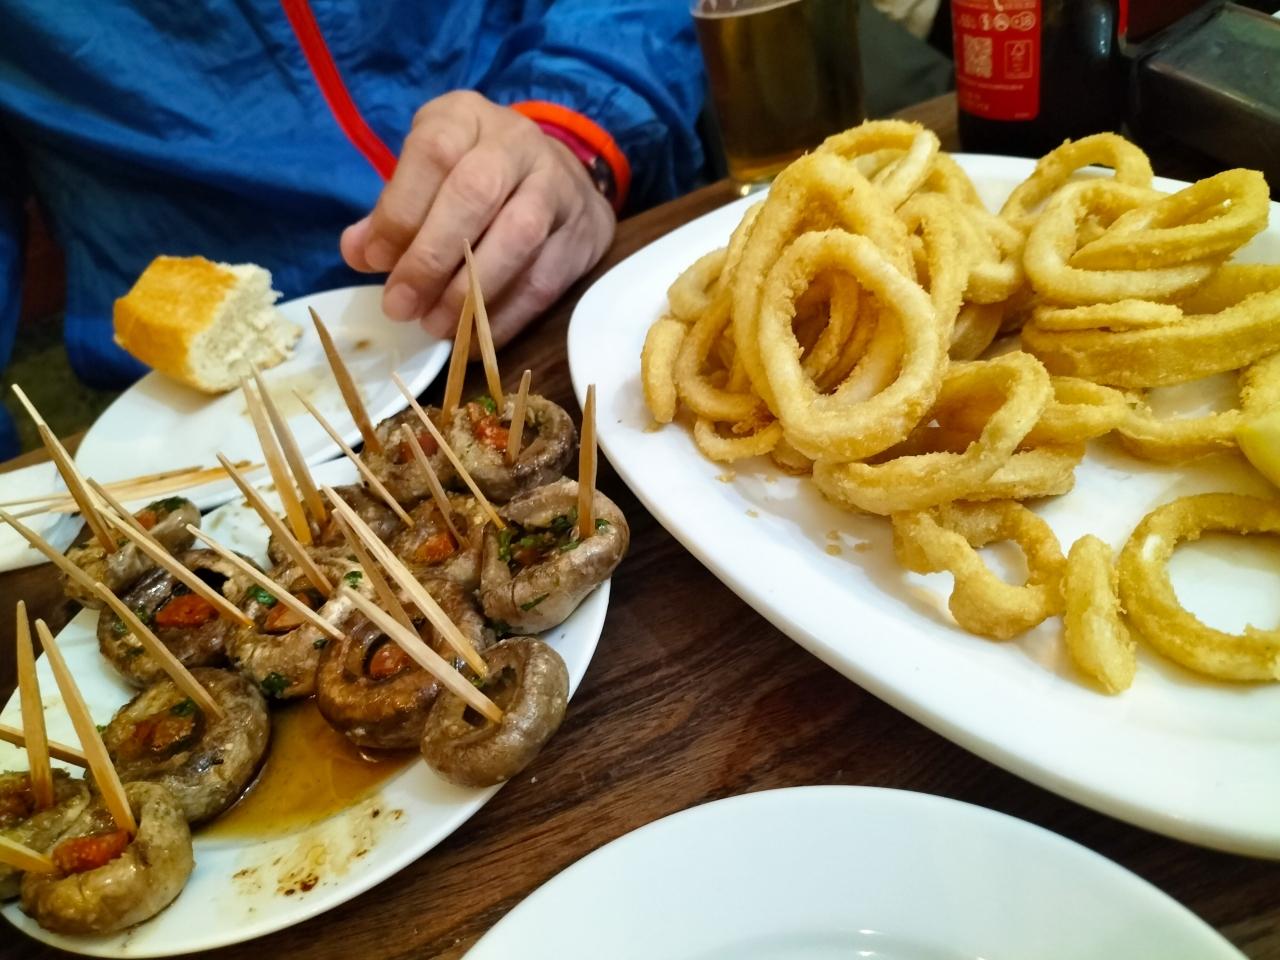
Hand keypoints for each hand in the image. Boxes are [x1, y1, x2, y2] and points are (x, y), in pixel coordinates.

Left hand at [341, 91, 616, 346]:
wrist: (560, 179)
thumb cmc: (474, 178)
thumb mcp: (427, 176)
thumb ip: (391, 211)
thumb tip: (358, 252)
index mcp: (467, 118)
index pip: (433, 153)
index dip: (400, 210)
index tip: (374, 261)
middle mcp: (517, 144)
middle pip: (477, 193)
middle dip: (432, 257)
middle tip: (401, 305)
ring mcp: (558, 187)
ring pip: (518, 237)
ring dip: (470, 292)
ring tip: (435, 325)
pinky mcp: (581, 236)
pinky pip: (543, 281)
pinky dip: (505, 316)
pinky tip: (473, 338)